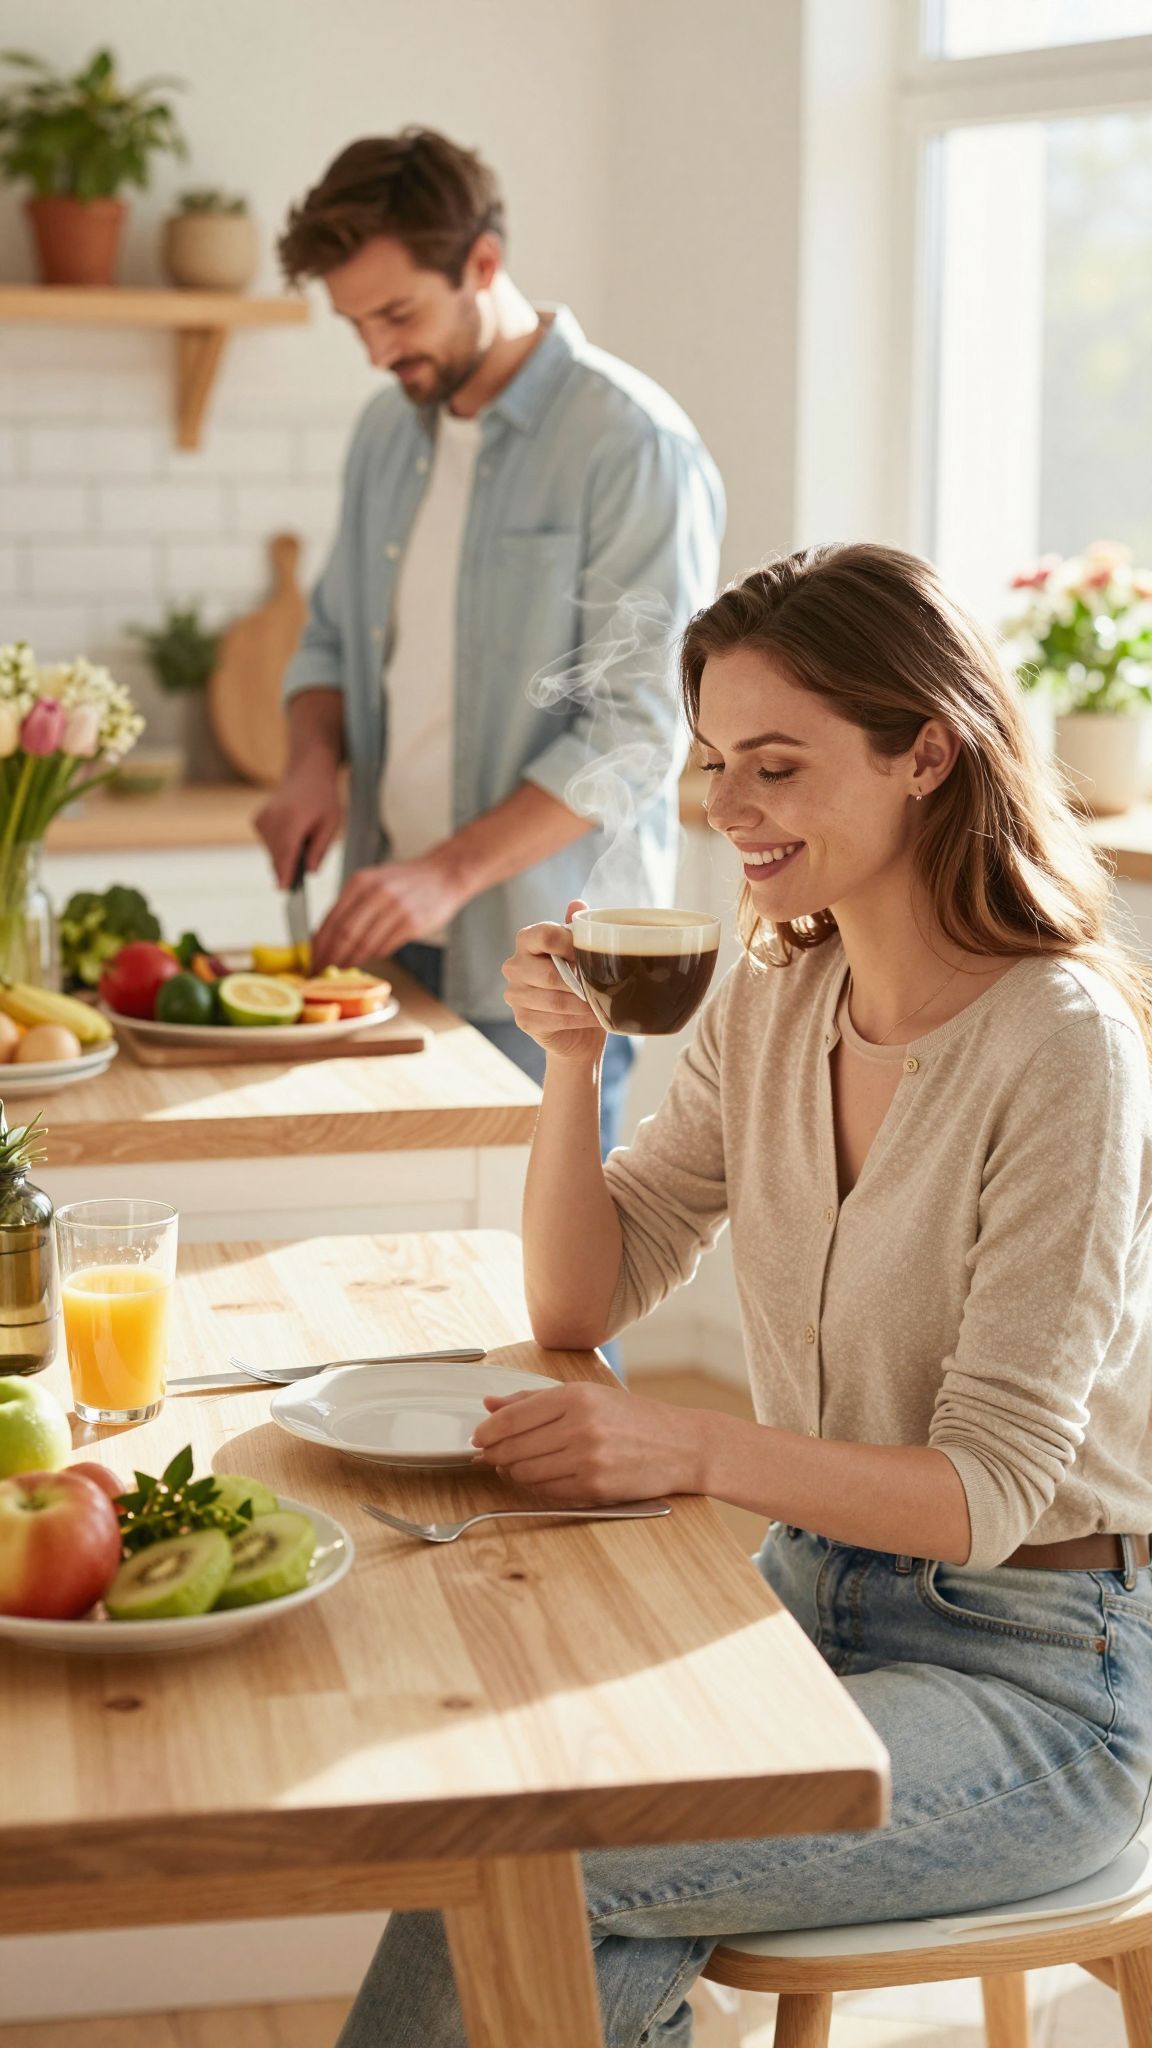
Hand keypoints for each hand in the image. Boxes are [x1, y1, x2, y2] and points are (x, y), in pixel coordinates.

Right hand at [255, 760, 342, 888]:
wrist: (306, 773)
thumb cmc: (323, 798)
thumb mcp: (332, 823)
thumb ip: (320, 849)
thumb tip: (309, 872)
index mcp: (292, 820)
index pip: (286, 853)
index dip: (285, 874)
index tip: (283, 890)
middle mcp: (272, 819)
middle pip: (278, 856)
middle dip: (290, 866)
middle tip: (306, 857)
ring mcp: (262, 819)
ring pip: (272, 851)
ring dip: (286, 853)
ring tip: (302, 834)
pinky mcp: (257, 820)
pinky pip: (268, 843)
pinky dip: (279, 844)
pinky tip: (291, 830)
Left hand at [310, 855, 468, 969]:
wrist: (443, 875)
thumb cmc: (405, 882)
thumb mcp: (373, 881)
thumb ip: (351, 904)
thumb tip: (325, 936)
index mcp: (361, 882)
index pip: (332, 920)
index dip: (320, 945)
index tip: (312, 960)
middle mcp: (376, 893)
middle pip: (345, 934)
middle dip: (330, 958)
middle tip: (322, 972)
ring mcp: (395, 908)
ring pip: (365, 944)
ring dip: (351, 961)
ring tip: (343, 971)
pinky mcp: (412, 923)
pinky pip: (385, 947)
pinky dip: (375, 955)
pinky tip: (370, 958)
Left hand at [470, 1381, 705, 1502]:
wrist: (682, 1446)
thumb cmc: (635, 1419)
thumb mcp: (589, 1396)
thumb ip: (536, 1399)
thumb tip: (491, 1404)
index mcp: (576, 1396)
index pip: (513, 1417)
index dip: (488, 1430)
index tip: (478, 1436)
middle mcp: (580, 1426)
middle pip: (514, 1447)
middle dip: (494, 1454)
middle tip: (487, 1456)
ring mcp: (588, 1458)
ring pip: (526, 1472)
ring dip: (512, 1472)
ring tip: (513, 1466)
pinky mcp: (595, 1486)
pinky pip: (547, 1491)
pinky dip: (536, 1487)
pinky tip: (538, 1478)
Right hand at [501, 899, 606, 1062]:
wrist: (577, 1022)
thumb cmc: (578, 978)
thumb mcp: (581, 951)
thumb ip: (577, 928)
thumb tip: (577, 903)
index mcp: (527, 940)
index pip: (544, 935)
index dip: (570, 944)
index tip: (592, 953)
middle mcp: (514, 965)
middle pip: (549, 974)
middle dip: (580, 982)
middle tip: (604, 985)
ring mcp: (515, 994)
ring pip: (554, 999)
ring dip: (583, 1004)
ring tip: (602, 1003)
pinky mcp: (523, 1019)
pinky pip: (554, 1020)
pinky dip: (578, 1019)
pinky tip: (592, 1017)